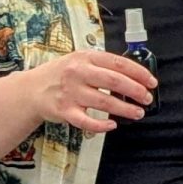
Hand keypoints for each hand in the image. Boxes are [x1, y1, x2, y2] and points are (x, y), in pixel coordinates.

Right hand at [24, 50, 155, 132]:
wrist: (30, 89)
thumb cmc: (61, 74)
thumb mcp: (80, 60)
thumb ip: (102, 65)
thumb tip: (135, 76)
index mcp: (86, 57)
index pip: (118, 63)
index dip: (139, 73)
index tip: (152, 82)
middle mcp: (78, 73)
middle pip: (114, 81)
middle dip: (135, 91)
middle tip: (147, 98)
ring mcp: (70, 92)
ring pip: (104, 102)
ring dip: (125, 109)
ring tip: (138, 113)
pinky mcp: (64, 110)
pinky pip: (86, 121)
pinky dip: (101, 125)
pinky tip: (113, 126)